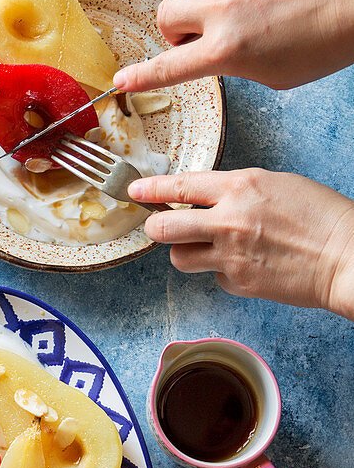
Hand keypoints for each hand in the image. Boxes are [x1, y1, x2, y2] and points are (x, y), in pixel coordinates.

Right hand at [114, 0, 353, 91]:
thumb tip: (217, 54)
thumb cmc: (321, 44)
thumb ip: (234, 66)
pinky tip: (268, 0)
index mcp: (227, 51)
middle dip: (172, 32)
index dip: (141, 77)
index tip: (121, 82)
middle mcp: (224, 13)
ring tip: (238, 21)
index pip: (169, 67)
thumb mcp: (271, 76)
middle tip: (194, 42)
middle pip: (166, 16)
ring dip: (204, 11)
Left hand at [126, 169, 353, 318]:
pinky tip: (247, 266)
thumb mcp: (276, 186)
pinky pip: (214, 277)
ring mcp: (230, 254)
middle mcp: (229, 219)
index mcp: (240, 186)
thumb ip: (237, 192)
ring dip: (185, 253)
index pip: (181, 185)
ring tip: (206, 249)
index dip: (151, 189)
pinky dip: (224, 273)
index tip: (134, 191)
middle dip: (156, 227)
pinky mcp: (238, 282)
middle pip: (164, 227)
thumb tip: (208, 201)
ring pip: (179, 258)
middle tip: (158, 227)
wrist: (345, 256)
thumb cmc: (319, 218)